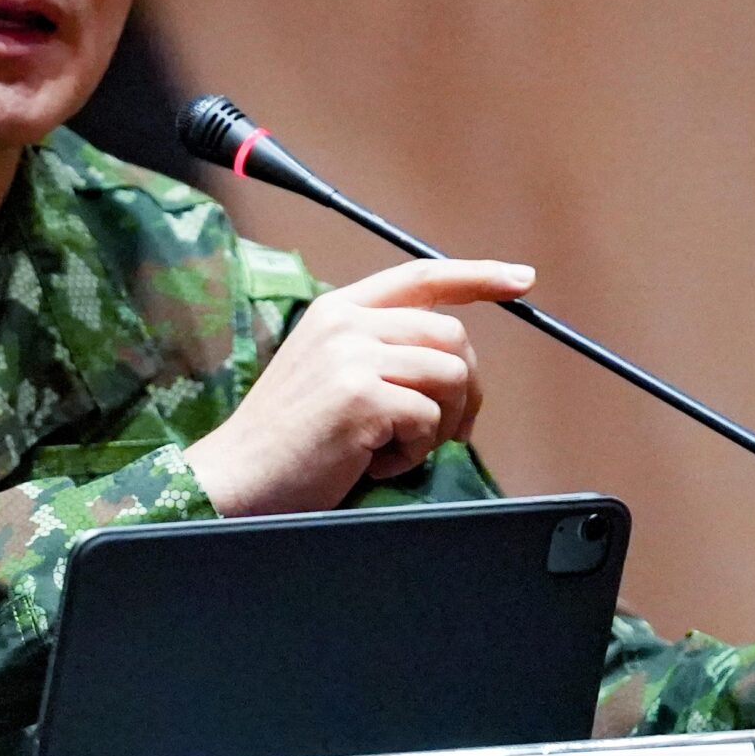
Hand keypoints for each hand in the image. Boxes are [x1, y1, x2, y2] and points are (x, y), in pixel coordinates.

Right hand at [185, 258, 533, 517]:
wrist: (234, 480)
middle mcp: (345, 322)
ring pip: (451, 375)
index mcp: (336, 310)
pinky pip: (430, 420)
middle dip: (465, 389)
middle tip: (441, 433)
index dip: (478, 275)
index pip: (421, 276)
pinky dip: (413, 452)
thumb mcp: (327, 374)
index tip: (520, 280)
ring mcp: (352, 356)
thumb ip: (378, 350)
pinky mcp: (360, 396)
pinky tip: (373, 463)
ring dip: (439, 424)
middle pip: (451, 334)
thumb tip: (452, 362)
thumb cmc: (285, 442)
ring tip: (394, 448)